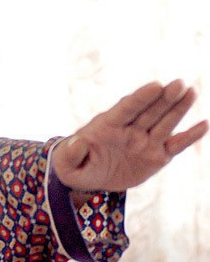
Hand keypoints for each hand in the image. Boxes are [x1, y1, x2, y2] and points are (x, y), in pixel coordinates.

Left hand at [52, 79, 207, 191]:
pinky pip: (175, 145)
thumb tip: (78, 142)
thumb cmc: (73, 166)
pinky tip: (204, 125)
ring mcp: (144, 141)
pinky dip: (189, 137)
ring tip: (191, 91)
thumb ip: (72, 153)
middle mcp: (129, 130)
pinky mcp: (156, 156)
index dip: (140, 97)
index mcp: (106, 126)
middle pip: (149, 111)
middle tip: (179, 83)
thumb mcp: (66, 164)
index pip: (125, 108)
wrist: (88, 177)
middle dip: (163, 98)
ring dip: (178, 108)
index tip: (155, 85)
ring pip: (164, 123)